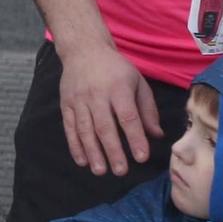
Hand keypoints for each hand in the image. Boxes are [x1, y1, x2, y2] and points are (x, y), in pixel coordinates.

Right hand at [59, 39, 161, 175]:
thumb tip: (156, 135)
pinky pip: (70, 127)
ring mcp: (79, 100)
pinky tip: (82, 160)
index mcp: (118, 89)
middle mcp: (97, 95)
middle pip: (104, 126)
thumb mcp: (138, 82)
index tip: (141, 157)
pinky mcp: (66, 104)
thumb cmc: (115, 68)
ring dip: (92, 152)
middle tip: (121, 171)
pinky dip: (74, 145)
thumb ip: (147, 109)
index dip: (135, 138)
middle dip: (113, 151)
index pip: (127, 117)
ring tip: (100, 171)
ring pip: (85, 129)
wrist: (83, 50)